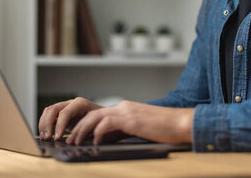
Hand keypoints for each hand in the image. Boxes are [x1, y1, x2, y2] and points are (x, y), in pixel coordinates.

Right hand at [38, 97, 101, 140]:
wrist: (104, 117)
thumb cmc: (101, 122)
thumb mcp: (97, 125)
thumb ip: (85, 130)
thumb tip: (73, 141)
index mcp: (80, 104)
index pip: (65, 112)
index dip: (59, 125)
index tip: (57, 138)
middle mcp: (71, 103)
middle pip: (53, 109)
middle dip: (47, 124)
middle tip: (47, 138)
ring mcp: (65, 107)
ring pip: (48, 111)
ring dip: (43, 124)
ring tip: (45, 137)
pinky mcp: (61, 113)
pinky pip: (49, 115)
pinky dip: (44, 124)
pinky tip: (45, 135)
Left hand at [66, 100, 193, 145]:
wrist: (182, 123)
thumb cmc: (164, 129)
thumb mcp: (138, 130)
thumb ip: (122, 132)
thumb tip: (105, 140)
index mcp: (124, 109)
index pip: (97, 115)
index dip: (83, 125)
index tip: (74, 137)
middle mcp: (123, 107)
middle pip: (91, 114)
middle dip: (77, 128)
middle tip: (69, 140)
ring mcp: (127, 111)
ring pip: (95, 117)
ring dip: (82, 131)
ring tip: (75, 143)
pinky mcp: (132, 119)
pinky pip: (107, 123)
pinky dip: (98, 133)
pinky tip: (96, 143)